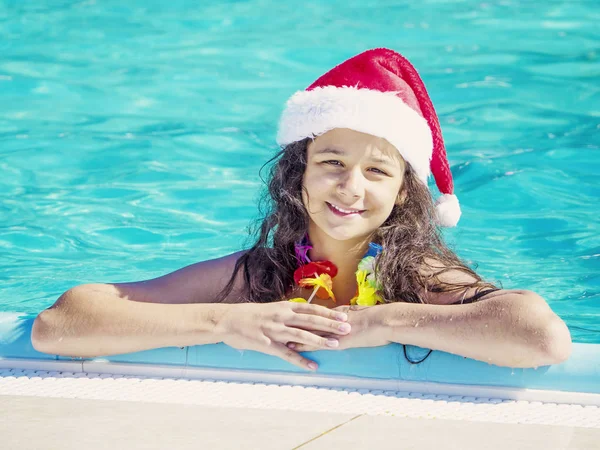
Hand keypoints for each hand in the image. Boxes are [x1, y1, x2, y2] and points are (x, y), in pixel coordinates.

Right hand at [217, 301, 351, 370]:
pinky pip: (287, 354)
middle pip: (311, 320)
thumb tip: (302, 313)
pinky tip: (313, 366)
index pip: (311, 309)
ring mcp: (275, 331)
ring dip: (320, 340)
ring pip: (302, 335)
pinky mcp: (268, 345)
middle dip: (330, 325)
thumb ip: (287, 312)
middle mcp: (282, 317)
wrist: (228, 320)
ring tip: (335, 345)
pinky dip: (301, 361)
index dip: (328, 313)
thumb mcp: (271, 308)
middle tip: (347, 328)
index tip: (343, 316)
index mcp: (284, 307)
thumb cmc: (249, 314)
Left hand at [287, 305, 389, 351]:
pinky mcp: (337, 341)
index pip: (315, 312)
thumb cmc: (379, 320)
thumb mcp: (361, 315)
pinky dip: (303, 346)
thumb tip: (342, 316)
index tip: (286, 313)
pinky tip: (292, 349)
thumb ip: (349, 316)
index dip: (300, 313)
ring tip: (277, 335)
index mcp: (338, 312)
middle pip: (306, 319)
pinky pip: (317, 343)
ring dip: (292, 334)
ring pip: (308, 330)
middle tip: (275, 322)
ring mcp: (334, 330)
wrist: (387, 322)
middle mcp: (332, 319)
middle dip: (291, 322)